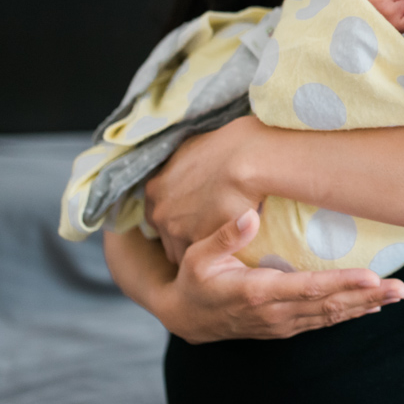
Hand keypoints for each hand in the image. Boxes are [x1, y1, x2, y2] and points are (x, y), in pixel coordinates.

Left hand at [145, 116, 267, 262]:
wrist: (248, 159)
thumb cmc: (228, 145)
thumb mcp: (193, 145)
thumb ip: (182, 163)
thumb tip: (190, 162)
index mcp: (155, 188)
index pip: (157, 214)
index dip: (175, 216)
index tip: (192, 216)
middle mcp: (161, 212)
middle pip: (167, 237)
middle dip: (183, 237)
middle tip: (207, 230)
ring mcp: (178, 231)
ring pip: (183, 252)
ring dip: (199, 250)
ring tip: (220, 244)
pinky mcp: (200, 243)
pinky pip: (206, 258)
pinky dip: (217, 255)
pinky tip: (231, 247)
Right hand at [154, 209, 403, 343]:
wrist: (186, 317)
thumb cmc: (194, 278)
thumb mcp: (199, 255)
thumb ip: (224, 236)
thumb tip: (248, 214)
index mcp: (258, 292)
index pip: (308, 288)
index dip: (341, 284)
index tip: (370, 277)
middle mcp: (276, 312)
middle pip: (330, 305)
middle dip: (367, 297)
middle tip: (400, 287)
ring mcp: (283, 323)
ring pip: (332, 315)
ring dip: (366, 305)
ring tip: (397, 293)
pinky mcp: (287, 326)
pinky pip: (324, 321)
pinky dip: (350, 313)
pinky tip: (373, 305)